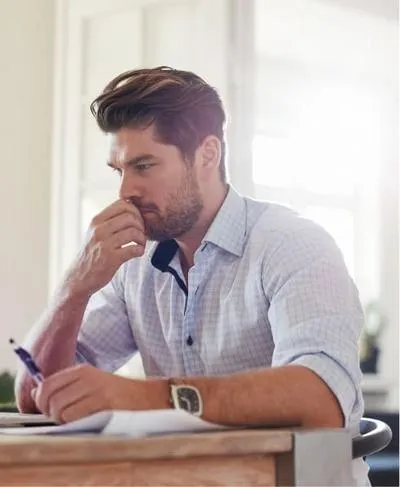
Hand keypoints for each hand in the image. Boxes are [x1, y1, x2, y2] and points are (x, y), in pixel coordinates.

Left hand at [31, 364, 168, 422]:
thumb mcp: (91, 383)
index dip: (41, 400)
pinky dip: (73, 424)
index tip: (48, 408)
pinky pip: (74, 417)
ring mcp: (96, 390)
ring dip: (62, 420)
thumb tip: (37, 395)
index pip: (47, 384)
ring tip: (75, 420)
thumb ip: (65, 387)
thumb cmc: (115, 395)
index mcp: (82, 370)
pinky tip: (85, 422)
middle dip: (49, 412)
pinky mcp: (104, 403)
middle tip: (61, 418)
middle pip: (49, 397)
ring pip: (59, 409)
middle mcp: (87, 377)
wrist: (146, 397)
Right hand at [67, 200, 145, 296]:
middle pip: (130, 216)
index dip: (135, 211)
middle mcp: (99, 230)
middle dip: (141, 225)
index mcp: (96, 220)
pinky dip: (140, 250)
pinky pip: (134, 249)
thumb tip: (129, 208)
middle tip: (141, 234)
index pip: (123, 204)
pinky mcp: (111, 259)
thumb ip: (108, 221)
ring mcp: (104, 244)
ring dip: (142, 238)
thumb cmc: (91, 254)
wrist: (78, 278)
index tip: (137, 222)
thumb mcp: (94, 232)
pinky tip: (137, 253)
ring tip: (140, 244)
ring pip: (134, 231)